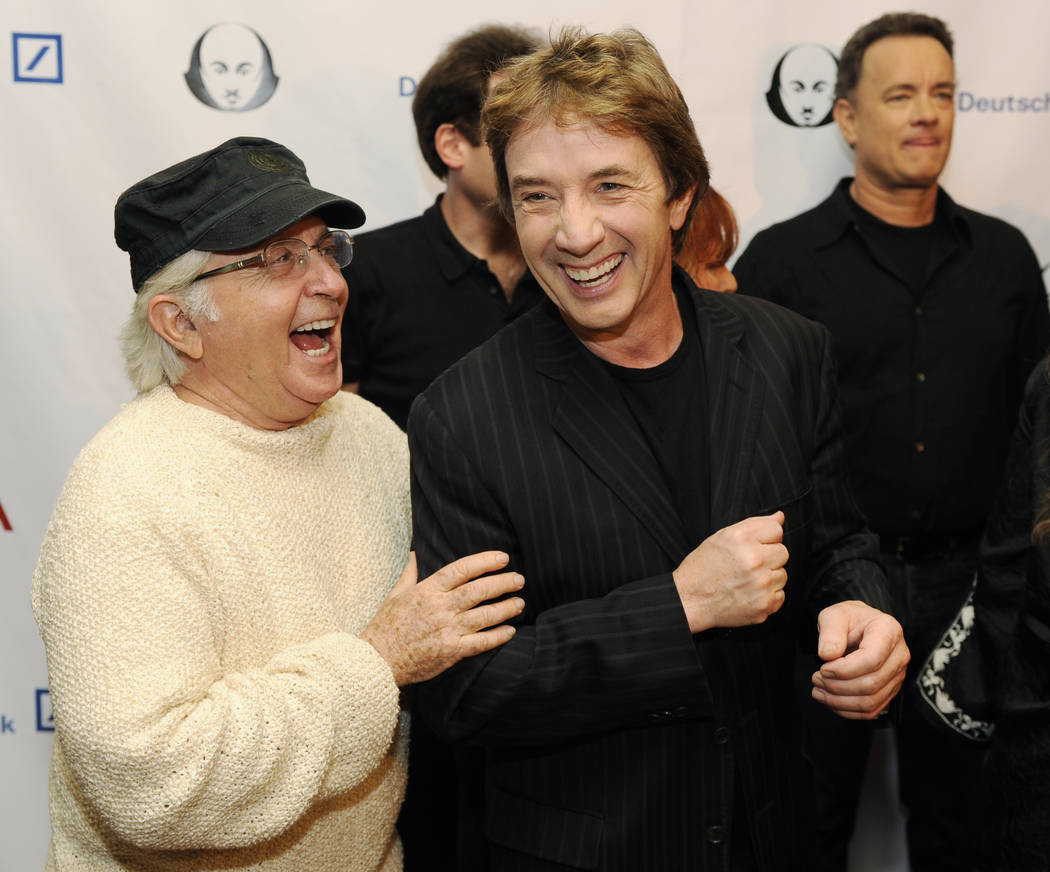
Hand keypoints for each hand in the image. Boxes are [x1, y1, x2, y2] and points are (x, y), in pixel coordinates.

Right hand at [361, 551, 524, 685]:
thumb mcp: (395, 594)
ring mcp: (447, 630)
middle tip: (519, 580)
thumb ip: (409, 573)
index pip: (461, 569)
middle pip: (479, 590)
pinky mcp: (450, 651)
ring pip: (484, 615)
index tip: (503, 558)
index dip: (485, 562)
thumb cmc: (385, 627)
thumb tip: (415, 553)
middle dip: (503, 583)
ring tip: (520, 603)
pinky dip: (497, 636)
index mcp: (428, 590)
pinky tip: (510, 631)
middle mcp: (440, 608)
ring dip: (506, 608)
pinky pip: (480, 642)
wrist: (377, 661)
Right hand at [672, 512, 788, 632]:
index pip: (776, 530)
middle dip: (768, 557)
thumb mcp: (723, 537)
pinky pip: (780, 595)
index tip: (754, 546)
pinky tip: (748, 593)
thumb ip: (754, 525)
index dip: (765, 538)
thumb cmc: (702, 568)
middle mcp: (754, 559)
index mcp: (742, 538)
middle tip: (747, 565)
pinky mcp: (764, 605)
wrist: (689, 601)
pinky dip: (767, 595)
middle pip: (783, 552)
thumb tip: (780, 517)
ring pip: (782, 575)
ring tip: (745, 580)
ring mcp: (761, 584)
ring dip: (768, 577)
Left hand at [811, 600, 909, 718]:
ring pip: (871, 700)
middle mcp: (899, 654)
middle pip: (872, 683)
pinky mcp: (890, 690)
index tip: (823, 668)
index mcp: (888, 630)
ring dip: (840, 701)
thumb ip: (830, 632)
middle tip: (816, 679)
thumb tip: (828, 655)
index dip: (844, 669)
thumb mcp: (834, 615)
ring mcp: (898, 674)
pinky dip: (848, 710)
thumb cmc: (849, 620)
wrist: (860, 627)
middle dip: (838, 686)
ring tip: (819, 690)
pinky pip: (872, 710)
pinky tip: (830, 700)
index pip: (871, 659)